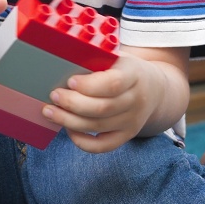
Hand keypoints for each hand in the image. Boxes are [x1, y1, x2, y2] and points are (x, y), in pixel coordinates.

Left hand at [42, 55, 162, 153]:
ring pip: (98, 126)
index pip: (113, 84)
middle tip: (54, 95)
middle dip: (72, 103)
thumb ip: (96, 59)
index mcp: (134, 75)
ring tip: (50, 111)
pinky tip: (68, 129)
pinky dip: (82, 141)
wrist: (154, 89)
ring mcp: (133, 121)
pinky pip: (103, 146)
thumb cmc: (124, 69)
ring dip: (69, 121)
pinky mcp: (126, 135)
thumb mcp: (117, 57)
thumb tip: (61, 62)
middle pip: (102, 108)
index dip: (89, 85)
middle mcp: (136, 100)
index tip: (70, 81)